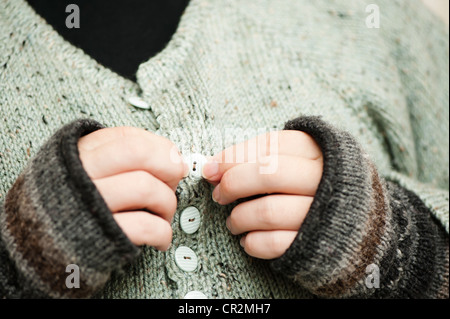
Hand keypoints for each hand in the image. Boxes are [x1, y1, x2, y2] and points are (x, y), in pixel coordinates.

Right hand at [78, 126, 187, 250]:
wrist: (32, 252)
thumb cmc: (70, 207)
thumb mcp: (82, 170)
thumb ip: (119, 157)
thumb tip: (173, 159)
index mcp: (77, 154)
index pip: (128, 137)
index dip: (161, 148)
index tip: (173, 161)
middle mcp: (79, 175)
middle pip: (139, 154)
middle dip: (169, 168)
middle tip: (173, 183)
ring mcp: (87, 207)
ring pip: (146, 188)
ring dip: (167, 203)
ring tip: (163, 216)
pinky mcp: (98, 240)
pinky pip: (146, 226)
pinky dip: (163, 233)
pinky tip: (160, 238)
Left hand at [203, 130, 322, 258]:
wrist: (358, 229)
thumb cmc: (314, 189)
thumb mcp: (296, 163)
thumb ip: (258, 159)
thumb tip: (212, 167)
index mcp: (319, 152)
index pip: (269, 145)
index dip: (233, 156)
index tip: (211, 169)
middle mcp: (325, 179)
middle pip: (268, 174)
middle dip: (234, 184)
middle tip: (219, 195)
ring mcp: (324, 214)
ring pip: (268, 211)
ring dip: (239, 218)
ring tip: (233, 222)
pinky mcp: (318, 246)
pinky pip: (275, 244)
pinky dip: (253, 242)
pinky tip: (249, 239)